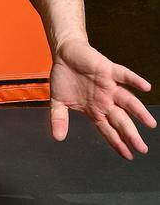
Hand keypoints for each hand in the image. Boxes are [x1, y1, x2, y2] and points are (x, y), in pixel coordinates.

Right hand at [49, 38, 156, 158]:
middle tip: (142, 149)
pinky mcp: (107, 70)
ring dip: (139, 111)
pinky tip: (146, 87)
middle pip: (121, 120)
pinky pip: (124, 76)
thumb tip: (57, 138)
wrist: (65, 54)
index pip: (108, 129)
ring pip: (128, 100)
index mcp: (94, 109)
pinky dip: (135, 81)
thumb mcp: (58, 101)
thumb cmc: (64, 77)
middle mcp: (105, 100)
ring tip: (150, 123)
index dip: (117, 142)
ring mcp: (108, 86)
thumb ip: (59, 119)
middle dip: (131, 135)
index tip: (128, 155)